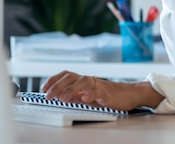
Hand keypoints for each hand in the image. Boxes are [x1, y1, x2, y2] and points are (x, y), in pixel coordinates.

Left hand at [42, 71, 162, 111]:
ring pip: (84, 82)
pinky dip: (91, 94)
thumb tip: (60, 95)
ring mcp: (99, 86)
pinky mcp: (108, 94)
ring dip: (72, 90)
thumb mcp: (89, 94)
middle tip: (48, 95)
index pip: (66, 75)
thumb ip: (76, 94)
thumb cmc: (110, 94)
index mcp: (85, 80)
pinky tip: (84, 99)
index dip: (54, 79)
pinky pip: (99, 92)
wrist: (131, 93)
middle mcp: (91, 81)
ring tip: (63, 98)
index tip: (44, 87)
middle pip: (72, 76)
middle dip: (58, 85)